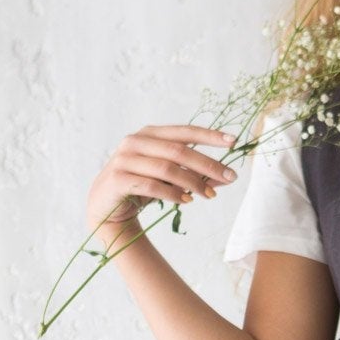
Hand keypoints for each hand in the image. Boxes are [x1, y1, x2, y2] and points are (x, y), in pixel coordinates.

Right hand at [85, 123, 237, 251]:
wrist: (106, 208)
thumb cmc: (140, 189)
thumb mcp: (168, 179)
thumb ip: (192, 174)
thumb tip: (225, 177)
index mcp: (149, 134)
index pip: (184, 131)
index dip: (209, 135)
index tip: (233, 141)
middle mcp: (136, 142)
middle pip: (179, 151)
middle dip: (208, 164)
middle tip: (230, 177)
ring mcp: (124, 159)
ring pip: (167, 168)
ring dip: (193, 182)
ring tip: (210, 195)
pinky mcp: (118, 179)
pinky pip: (151, 185)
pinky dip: (172, 194)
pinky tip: (186, 201)